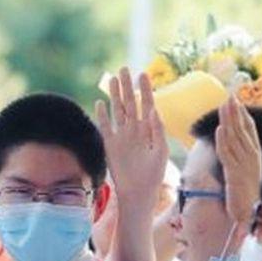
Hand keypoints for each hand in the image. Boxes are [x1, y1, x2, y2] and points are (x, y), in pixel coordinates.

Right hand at [96, 67, 168, 207]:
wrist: (138, 191)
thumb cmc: (154, 174)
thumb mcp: (160, 151)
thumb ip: (157, 130)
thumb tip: (152, 110)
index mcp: (149, 129)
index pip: (146, 104)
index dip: (145, 89)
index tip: (143, 74)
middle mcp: (134, 129)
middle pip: (130, 103)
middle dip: (127, 86)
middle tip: (124, 69)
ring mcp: (121, 136)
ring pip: (117, 110)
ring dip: (114, 95)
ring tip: (112, 79)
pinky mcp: (110, 145)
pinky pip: (105, 126)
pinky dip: (102, 115)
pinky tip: (100, 103)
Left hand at [215, 96, 261, 229]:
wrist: (252, 216)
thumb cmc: (249, 196)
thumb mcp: (246, 173)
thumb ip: (242, 158)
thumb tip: (236, 147)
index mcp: (256, 155)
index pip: (249, 130)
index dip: (242, 114)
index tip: (235, 100)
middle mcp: (252, 157)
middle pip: (242, 130)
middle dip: (235, 112)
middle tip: (229, 95)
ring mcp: (244, 165)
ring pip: (234, 138)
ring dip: (228, 121)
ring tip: (223, 106)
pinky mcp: (234, 174)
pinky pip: (228, 155)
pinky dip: (223, 141)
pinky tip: (220, 130)